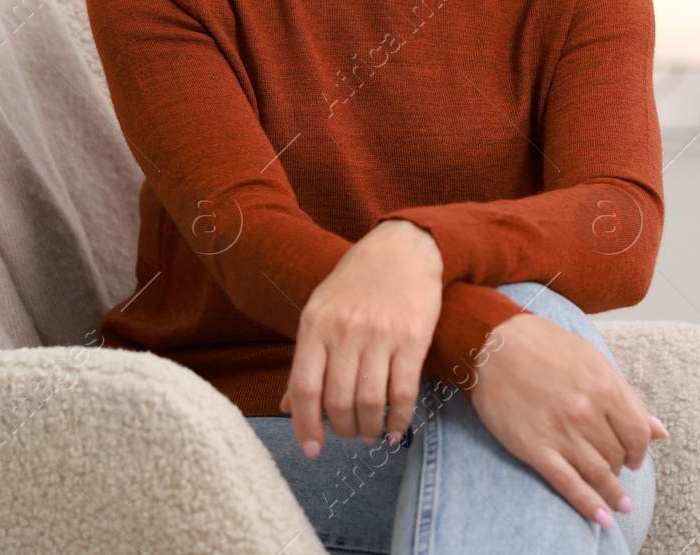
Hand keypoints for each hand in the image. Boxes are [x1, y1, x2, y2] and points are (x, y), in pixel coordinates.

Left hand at [279, 219, 442, 453]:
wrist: (402, 249)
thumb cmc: (357, 283)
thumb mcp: (321, 311)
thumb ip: (306, 359)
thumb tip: (287, 406)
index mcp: (315, 325)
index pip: (303, 388)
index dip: (305, 426)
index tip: (311, 450)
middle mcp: (345, 331)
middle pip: (338, 401)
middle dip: (342, 429)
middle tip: (348, 433)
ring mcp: (380, 335)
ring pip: (370, 402)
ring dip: (369, 428)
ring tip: (371, 433)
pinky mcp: (413, 338)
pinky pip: (403, 392)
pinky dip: (399, 419)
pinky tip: (396, 428)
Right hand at [467, 313, 670, 528]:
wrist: (492, 344)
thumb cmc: (543, 345)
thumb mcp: (592, 360)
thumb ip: (627, 396)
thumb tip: (660, 431)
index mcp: (604, 385)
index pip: (638, 433)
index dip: (640, 449)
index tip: (635, 455)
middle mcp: (586, 412)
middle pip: (618, 454)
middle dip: (622, 464)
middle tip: (617, 467)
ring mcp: (560, 432)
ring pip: (599, 473)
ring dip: (613, 491)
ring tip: (621, 501)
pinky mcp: (535, 448)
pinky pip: (568, 484)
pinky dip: (589, 505)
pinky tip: (603, 517)